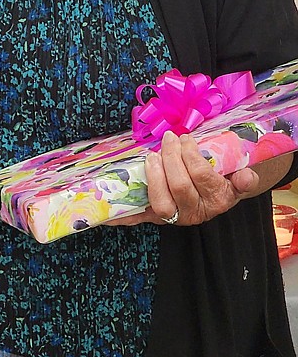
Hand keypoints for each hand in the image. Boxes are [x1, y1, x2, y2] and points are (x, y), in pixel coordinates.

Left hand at [109, 129, 256, 227]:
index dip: (191, 155)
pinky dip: (123, 216)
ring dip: (153, 177)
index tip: (186, 138)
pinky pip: (139, 218)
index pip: (201, 176)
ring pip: (161, 202)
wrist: (217, 196)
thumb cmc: (223, 180)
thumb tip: (247, 176)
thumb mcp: (237, 178)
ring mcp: (174, 216)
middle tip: (169, 139)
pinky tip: (108, 215)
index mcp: (218, 200)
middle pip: (180, 187)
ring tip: (152, 156)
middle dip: (172, 159)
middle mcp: (195, 212)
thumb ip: (243, 178)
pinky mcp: (156, 217)